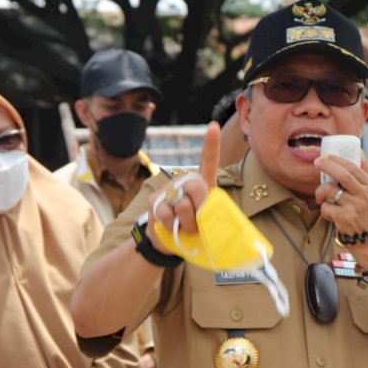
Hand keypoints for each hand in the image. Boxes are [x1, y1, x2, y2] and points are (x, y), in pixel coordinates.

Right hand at [141, 122, 221, 252]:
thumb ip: (208, 211)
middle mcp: (185, 181)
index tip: (213, 125)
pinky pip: (166, 214)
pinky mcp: (154, 200)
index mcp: (203, 183)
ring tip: (185, 227)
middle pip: (198, 187)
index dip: (211, 144)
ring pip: (182, 204)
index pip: (208, 161)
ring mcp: (168, 189)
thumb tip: (187, 204)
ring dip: (187, 222)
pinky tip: (171, 226)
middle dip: (200, 208)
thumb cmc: (198, 231)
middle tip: (198, 222)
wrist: (172, 241)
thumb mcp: (210, 221)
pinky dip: (172, 225)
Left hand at [313, 154, 367, 264]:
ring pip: (330, 191)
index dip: (337, 159)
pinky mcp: (345, 218)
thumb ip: (366, 174)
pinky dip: (323, 209)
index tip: (326, 156)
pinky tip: (329, 214)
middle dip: (327, 166)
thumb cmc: (365, 212)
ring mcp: (355, 207)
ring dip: (320, 192)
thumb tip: (360, 153)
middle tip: (317, 163)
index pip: (353, 167)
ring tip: (321, 198)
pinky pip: (325, 207)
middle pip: (343, 175)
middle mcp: (364, 195)